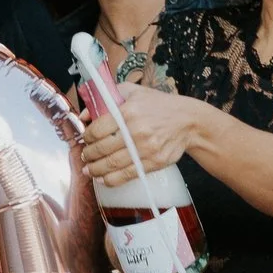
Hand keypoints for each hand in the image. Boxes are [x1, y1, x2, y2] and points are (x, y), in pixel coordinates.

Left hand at [77, 81, 198, 187]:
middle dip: (88, 155)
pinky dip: (111, 180)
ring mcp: (145, 149)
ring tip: (89, 170)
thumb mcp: (134, 92)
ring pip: (112, 164)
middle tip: (85, 156)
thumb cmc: (159, 105)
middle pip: (102, 149)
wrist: (188, 121)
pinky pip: (127, 175)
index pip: (98, 129)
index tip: (86, 139)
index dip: (87, 137)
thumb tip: (84, 115)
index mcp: (129, 111)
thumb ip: (107, 98)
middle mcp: (136, 131)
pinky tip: (102, 179)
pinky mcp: (154, 163)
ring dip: (95, 170)